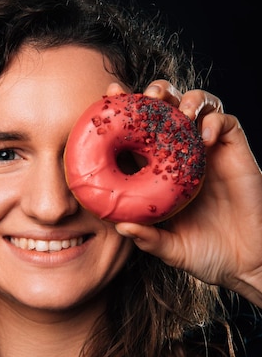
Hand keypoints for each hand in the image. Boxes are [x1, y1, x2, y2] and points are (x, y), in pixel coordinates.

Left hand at [111, 80, 261, 306]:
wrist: (246, 262)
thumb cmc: (206, 254)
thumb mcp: (171, 249)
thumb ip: (148, 238)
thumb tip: (120, 227)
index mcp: (161, 172)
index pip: (139, 133)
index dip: (125, 111)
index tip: (109, 97)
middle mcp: (183, 155)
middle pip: (168, 109)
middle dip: (155, 94)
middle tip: (145, 96)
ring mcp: (210, 151)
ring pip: (199, 106)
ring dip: (187, 100)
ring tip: (179, 111)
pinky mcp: (235, 152)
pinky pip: (227, 122)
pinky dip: (214, 121)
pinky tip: (204, 135)